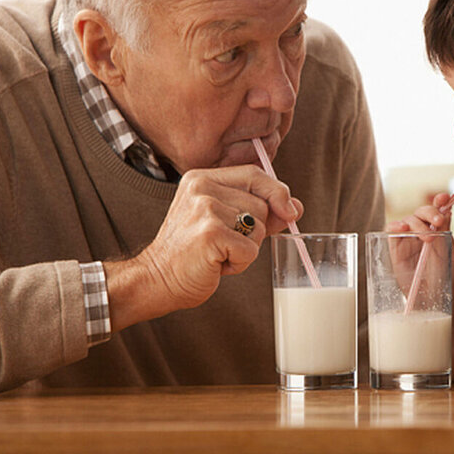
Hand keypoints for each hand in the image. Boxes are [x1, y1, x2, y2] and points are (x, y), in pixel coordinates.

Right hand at [123, 165, 301, 313]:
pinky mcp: (210, 233)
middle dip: (255, 231)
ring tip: (219, 252)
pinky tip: (216, 263)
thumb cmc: (194, 252)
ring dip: (246, 248)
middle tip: (225, 243)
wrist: (157, 279)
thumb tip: (296, 206)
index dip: (277, 192)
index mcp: (202, 178)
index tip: (290, 212)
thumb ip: (259, 210)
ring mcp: (204, 209)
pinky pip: (250, 249)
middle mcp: (201, 188)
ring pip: (258, 228)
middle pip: (261, 204)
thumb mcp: (226, 222)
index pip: (254, 174)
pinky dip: (240, 263)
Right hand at [386, 193, 453, 294]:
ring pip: (407, 218)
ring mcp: (408, 239)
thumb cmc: (445, 278)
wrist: (435, 298)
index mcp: (438, 230)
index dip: (439, 201)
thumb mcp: (450, 253)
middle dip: (430, 212)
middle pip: (421, 211)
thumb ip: (446, 231)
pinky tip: (403, 227)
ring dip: (417, 222)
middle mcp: (422, 231)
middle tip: (438, 221)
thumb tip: (446, 209)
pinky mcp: (395, 248)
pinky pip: (390, 230)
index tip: (444, 198)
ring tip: (426, 236)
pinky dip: (395, 225)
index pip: (437, 210)